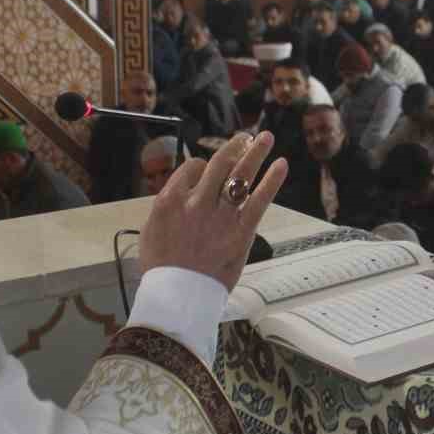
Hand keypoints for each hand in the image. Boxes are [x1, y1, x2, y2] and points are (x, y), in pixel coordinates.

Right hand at [139, 132, 288, 292]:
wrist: (178, 295)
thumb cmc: (162, 267)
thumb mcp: (151, 230)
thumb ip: (166, 206)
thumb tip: (180, 189)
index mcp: (171, 200)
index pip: (193, 168)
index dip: (203, 165)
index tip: (211, 167)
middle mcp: (197, 202)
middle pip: (219, 164)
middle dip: (235, 147)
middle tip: (245, 138)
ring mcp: (220, 216)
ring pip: (240, 175)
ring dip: (255, 152)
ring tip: (265, 138)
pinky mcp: (241, 232)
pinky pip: (259, 201)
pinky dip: (272, 181)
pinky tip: (281, 165)